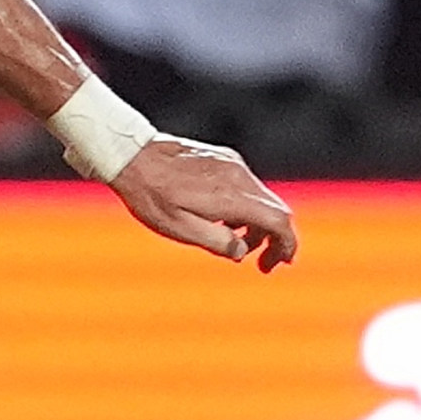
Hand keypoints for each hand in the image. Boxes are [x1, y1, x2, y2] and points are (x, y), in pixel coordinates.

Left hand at [110, 134, 298, 272]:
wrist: (132, 156)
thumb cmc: (151, 196)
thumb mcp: (180, 229)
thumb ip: (217, 242)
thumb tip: (241, 251)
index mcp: (231, 196)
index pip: (279, 221)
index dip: (288, 244)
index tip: (282, 263)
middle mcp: (238, 176)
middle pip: (277, 210)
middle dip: (277, 239)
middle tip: (264, 263)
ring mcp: (232, 164)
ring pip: (264, 198)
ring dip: (260, 225)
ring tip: (240, 245)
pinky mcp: (224, 158)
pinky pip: (249, 187)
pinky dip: (248, 208)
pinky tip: (227, 221)